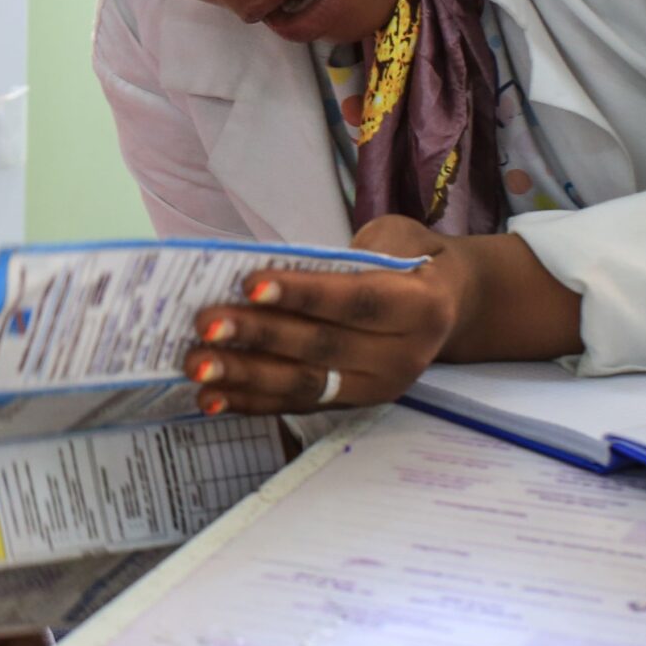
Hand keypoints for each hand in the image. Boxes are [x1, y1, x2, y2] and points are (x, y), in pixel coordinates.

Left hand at [181, 218, 582, 413]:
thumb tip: (272, 269)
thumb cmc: (410, 260)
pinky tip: (211, 397)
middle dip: (257, 336)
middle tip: (204, 324)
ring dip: (244, 375)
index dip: (301, 294)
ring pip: (304, 384)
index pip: (353, 302)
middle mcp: (402, 357)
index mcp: (419, 308)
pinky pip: (296, 405)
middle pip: (321, 347)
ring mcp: (376, 388)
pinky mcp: (352, 405)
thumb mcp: (394, 239)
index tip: (248, 283)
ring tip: (197, 364)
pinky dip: (251, 402)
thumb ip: (347, 256)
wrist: (449, 306)